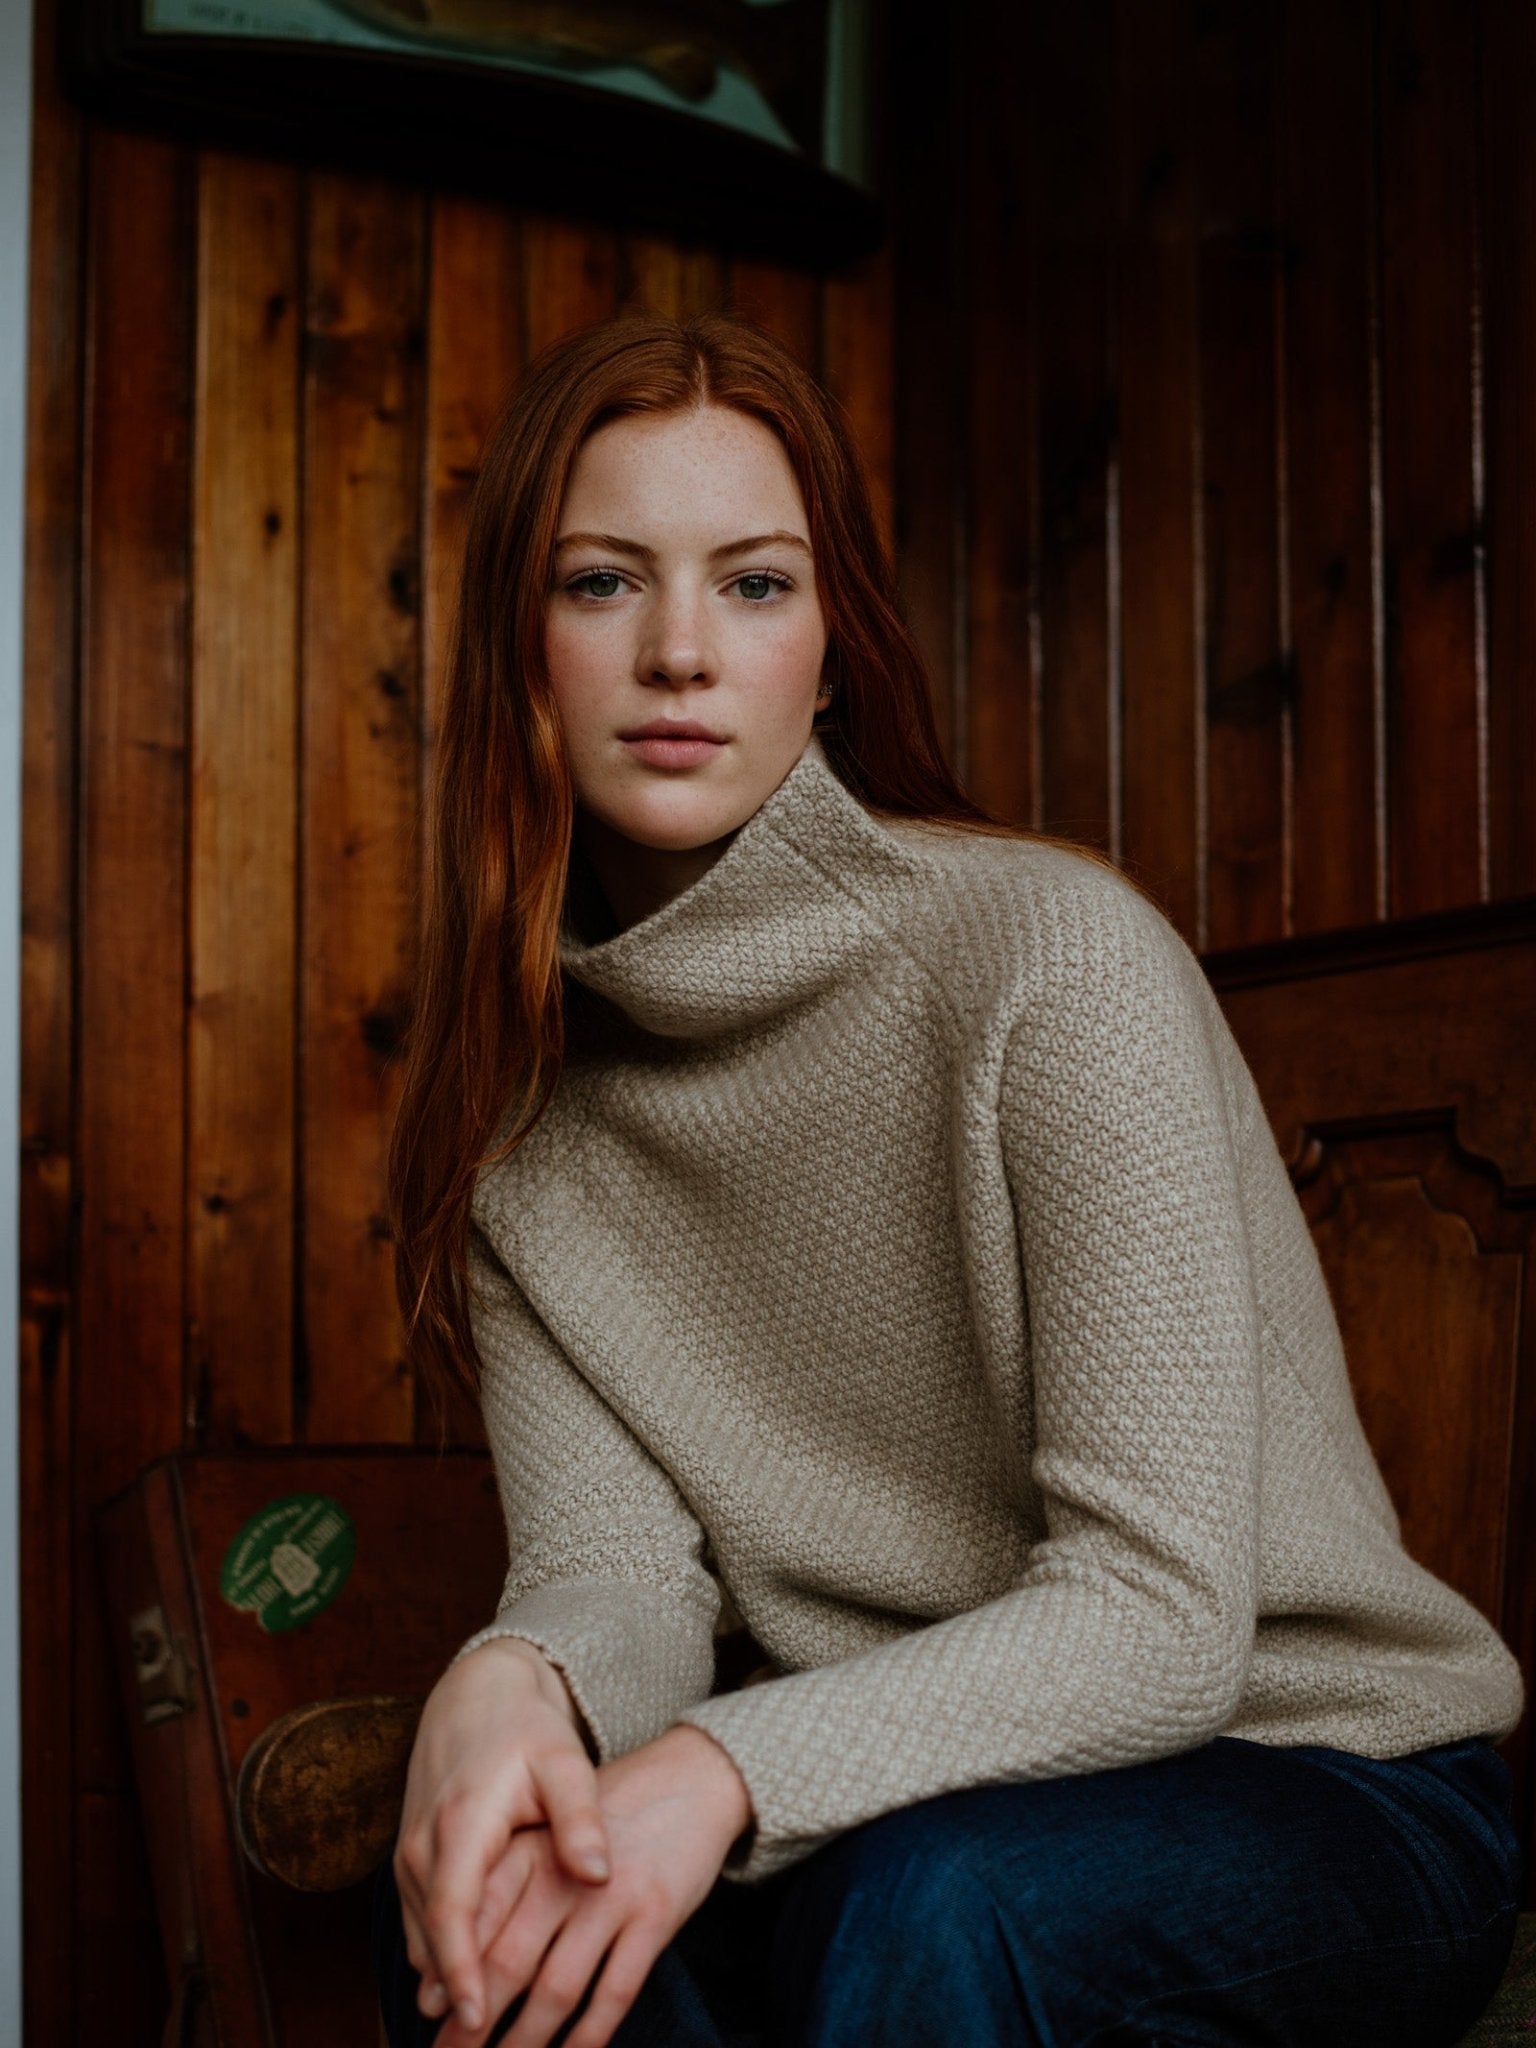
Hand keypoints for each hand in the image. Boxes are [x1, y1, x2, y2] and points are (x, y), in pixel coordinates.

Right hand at [395, 1638, 612, 2035]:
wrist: (475, 1694)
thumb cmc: (525, 1730)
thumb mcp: (563, 1762)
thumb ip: (581, 1817)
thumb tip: (599, 1873)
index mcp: (461, 1825)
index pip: (451, 1913)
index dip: (461, 1970)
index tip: (477, 2017)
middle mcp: (423, 1846)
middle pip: (429, 1939)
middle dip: (449, 1998)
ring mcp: (410, 1854)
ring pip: (420, 1936)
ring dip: (441, 1985)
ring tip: (470, 2040)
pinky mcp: (412, 1859)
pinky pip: (420, 1922)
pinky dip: (439, 1958)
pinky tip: (465, 1994)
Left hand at [434, 1722, 753, 2047]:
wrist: (690, 1778)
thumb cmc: (610, 1817)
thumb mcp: (551, 1830)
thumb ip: (507, 1887)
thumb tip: (449, 1965)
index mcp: (531, 1847)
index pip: (478, 1920)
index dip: (450, 1974)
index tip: (429, 2013)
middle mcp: (565, 1873)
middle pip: (508, 1962)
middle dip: (474, 2022)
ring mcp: (612, 1897)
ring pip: (556, 1988)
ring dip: (525, 2040)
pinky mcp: (654, 1916)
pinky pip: (615, 1992)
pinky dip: (588, 2034)